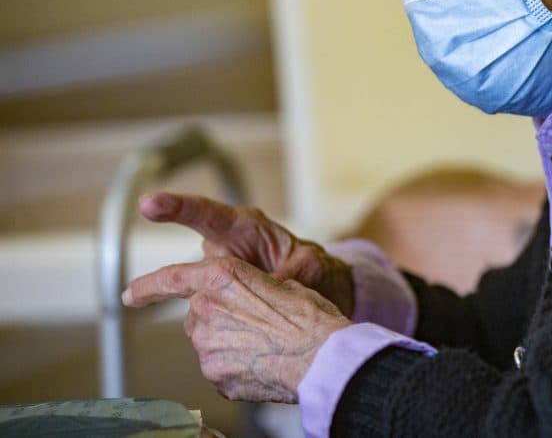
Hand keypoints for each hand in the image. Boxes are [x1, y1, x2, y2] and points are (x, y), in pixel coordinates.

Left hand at [123, 256, 349, 402]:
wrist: (322, 357)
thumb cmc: (310, 318)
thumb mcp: (284, 285)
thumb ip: (252, 289)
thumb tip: (248, 300)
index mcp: (225, 276)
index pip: (173, 278)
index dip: (149, 286)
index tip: (131, 294)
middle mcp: (207, 307)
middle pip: (198, 314)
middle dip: (219, 318)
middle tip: (254, 325)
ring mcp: (207, 344)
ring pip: (208, 342)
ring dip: (229, 343)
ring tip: (265, 346)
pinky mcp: (214, 374)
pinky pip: (218, 368)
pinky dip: (235, 367)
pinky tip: (262, 364)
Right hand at [138, 193, 354, 316]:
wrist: (320, 294)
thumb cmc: (315, 269)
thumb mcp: (313, 263)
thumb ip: (299, 269)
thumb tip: (282, 280)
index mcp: (246, 229)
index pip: (207, 214)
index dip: (178, 208)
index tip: (150, 205)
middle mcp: (225, 253)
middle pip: (188, 267)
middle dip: (159, 284)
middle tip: (132, 295)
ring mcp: (220, 282)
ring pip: (195, 302)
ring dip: (193, 319)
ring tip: (179, 333)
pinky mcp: (221, 305)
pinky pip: (208, 320)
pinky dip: (208, 334)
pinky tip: (213, 345)